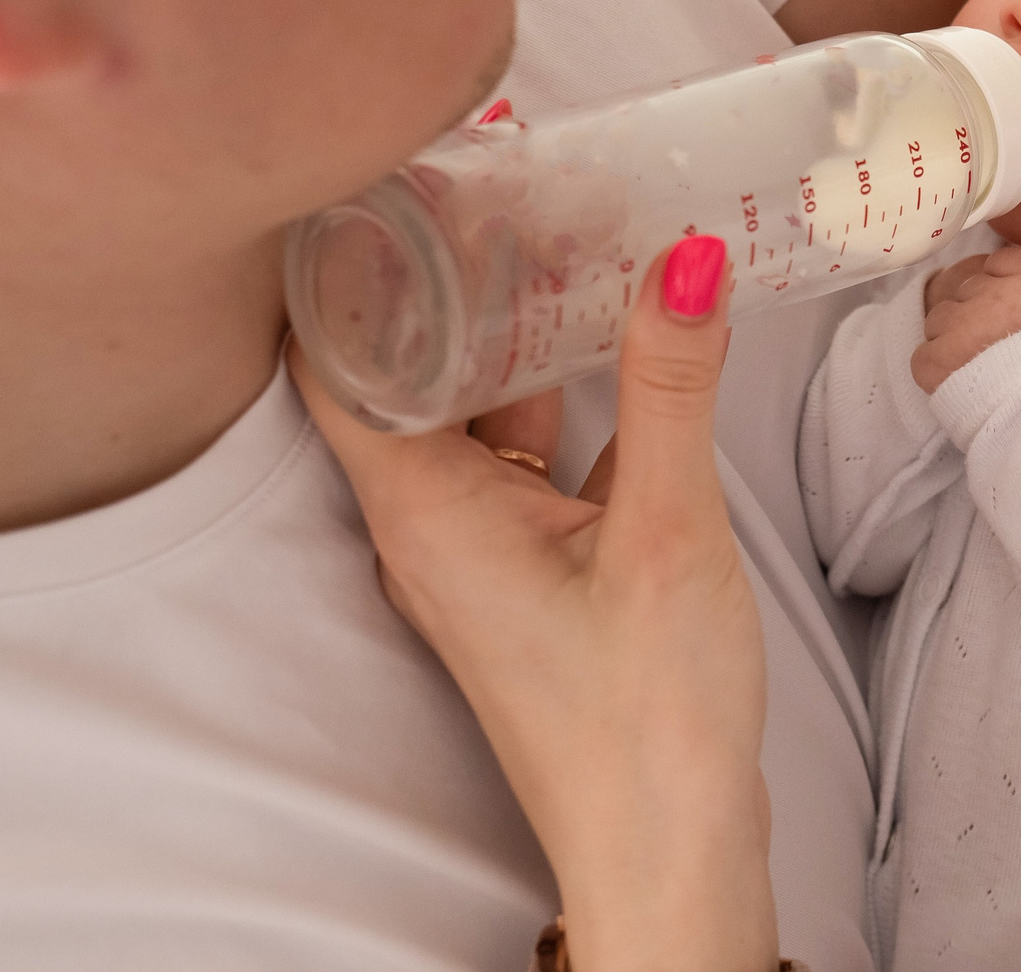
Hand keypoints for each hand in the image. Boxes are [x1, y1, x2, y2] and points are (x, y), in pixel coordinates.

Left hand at [292, 236, 776, 971]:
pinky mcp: (533, 573)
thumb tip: (682, 261)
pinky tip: (628, 346)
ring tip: (578, 236)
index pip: (337, 358)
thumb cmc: (643, 723)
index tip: (396, 172)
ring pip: (480, 410)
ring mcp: (481, 553)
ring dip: (522, 332)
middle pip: (412, 369)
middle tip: (513, 174)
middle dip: (458, 274)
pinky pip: (531, 457)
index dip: (352, 260)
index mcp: (424, 512)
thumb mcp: (666, 531)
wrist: (669, 849)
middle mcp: (432, 527)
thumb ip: (670, 389)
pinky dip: (568, 394)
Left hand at [913, 245, 1020, 391]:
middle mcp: (992, 296)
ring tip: (976, 368)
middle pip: (968, 289)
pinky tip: (959, 385)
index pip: (1000, 261)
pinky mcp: (935, 360)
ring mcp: (960, 326)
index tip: (1007, 307)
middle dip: (976, 312)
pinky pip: (925, 356)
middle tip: (994, 344)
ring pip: (939, 319)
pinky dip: (936, 370)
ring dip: (951, 338)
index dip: (1000, 284)